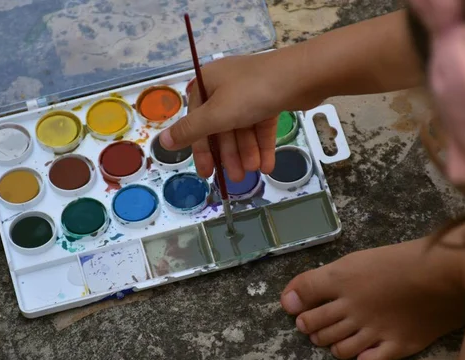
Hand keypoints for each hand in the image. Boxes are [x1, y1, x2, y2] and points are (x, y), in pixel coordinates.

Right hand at [159, 54, 288, 181]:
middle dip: (229, 154)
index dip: (201, 149)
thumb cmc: (252, 93)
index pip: (197, 121)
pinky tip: (268, 165)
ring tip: (255, 172)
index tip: (206, 173)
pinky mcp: (270, 97)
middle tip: (236, 178)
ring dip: (247, 152)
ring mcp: (250, 91)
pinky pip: (261, 125)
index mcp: (207, 83)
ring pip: (243, 128)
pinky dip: (262, 145)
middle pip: (221, 127)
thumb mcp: (216, 115)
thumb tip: (162, 142)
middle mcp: (226, 86)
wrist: (302, 76)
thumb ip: (190, 130)